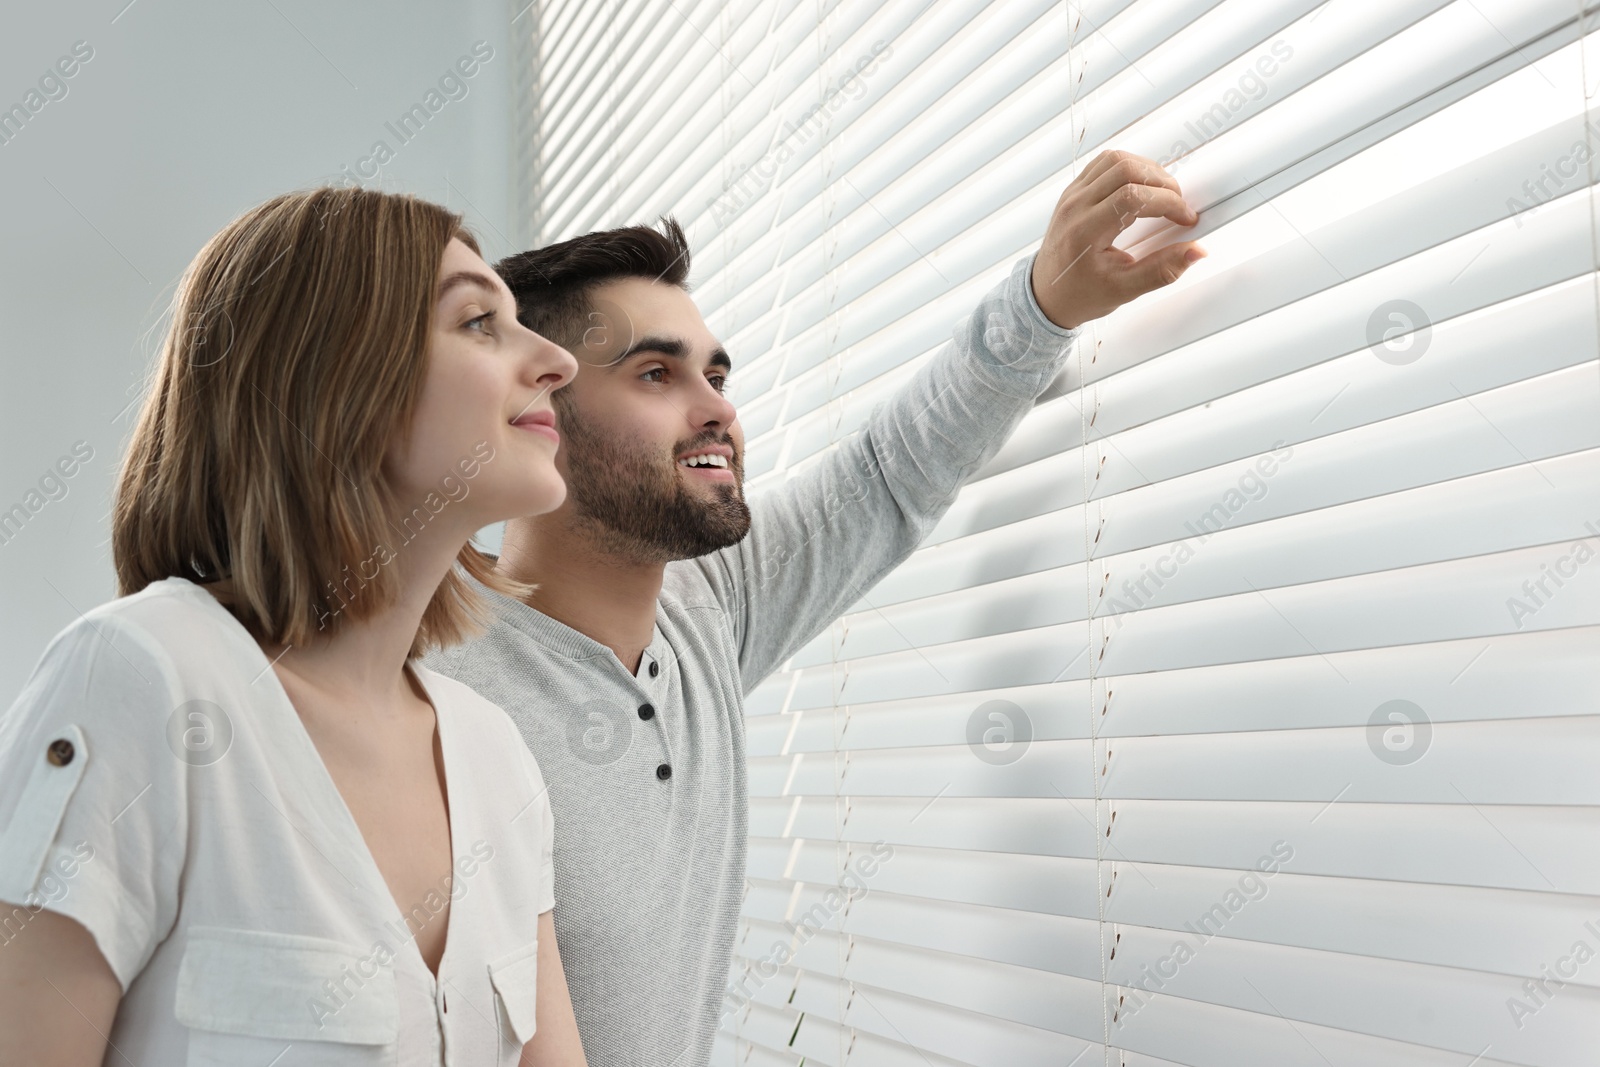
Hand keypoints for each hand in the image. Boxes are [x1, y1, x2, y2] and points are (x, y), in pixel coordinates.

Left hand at [1031, 150, 1205, 329]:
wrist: (1045, 295)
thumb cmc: (1080, 295)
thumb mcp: (1124, 291)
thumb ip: (1162, 271)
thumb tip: (1197, 251)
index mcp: (1084, 231)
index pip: (1132, 197)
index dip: (1168, 203)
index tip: (1186, 219)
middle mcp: (1074, 206)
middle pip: (1126, 169)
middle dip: (1162, 183)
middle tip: (1177, 206)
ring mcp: (1071, 195)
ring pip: (1115, 159)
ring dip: (1147, 170)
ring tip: (1162, 195)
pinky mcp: (1073, 191)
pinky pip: (1103, 163)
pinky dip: (1130, 167)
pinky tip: (1142, 187)